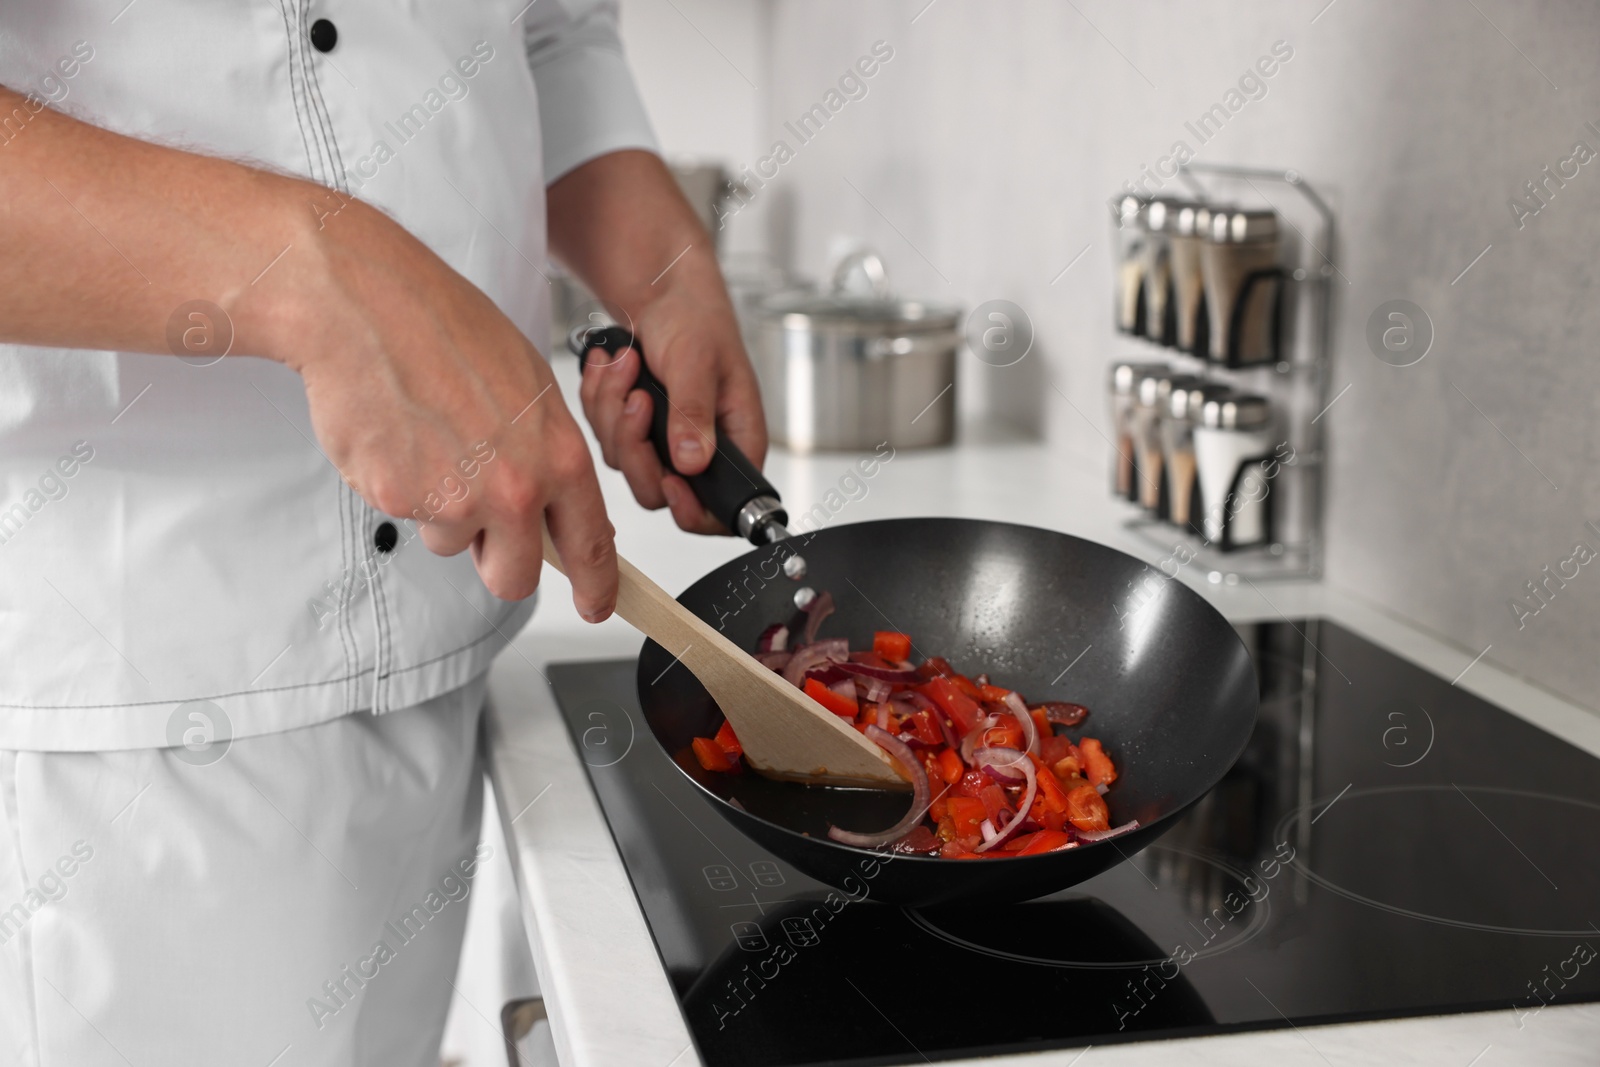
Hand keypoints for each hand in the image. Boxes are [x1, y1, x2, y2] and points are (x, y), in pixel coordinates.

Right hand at [256, 196, 617, 618]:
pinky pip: (408, 516)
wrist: (365, 306)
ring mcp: (453, 500)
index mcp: (558, 456)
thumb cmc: (445, 330)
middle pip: (514, 577)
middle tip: (480, 517)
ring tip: (431, 440)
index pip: (591, 544)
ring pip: (452, 544)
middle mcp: (513, 488)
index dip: (597, 587)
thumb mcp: (530, 387)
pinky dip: (401, 486)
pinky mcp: (397, 501)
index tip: (598, 606)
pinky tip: (400, 434)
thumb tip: (554, 507)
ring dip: (442, 510)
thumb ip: (547, 456)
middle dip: (496, 559)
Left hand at [576, 259, 766, 532]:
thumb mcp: (697, 362)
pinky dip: (600, 399)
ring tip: (627, 363)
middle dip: (635, 443)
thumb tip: (692, 463)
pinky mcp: (635, 433)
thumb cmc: (696, 320)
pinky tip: (612, 366)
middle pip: (657, 490)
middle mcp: (701, 452)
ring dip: (613, 410)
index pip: (720, 510)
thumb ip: (694, 414)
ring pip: (624, 461)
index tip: (670, 479)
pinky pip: (603, 436)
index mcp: (736, 443)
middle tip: (638, 397)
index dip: (692, 510)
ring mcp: (665, 446)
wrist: (664, 295)